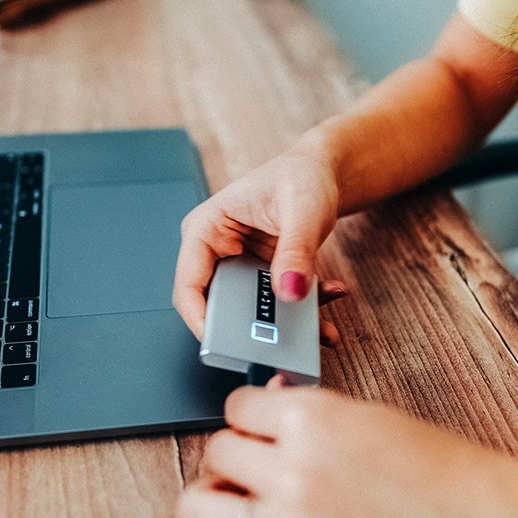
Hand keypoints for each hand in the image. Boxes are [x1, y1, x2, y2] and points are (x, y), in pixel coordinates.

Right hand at [173, 133, 339, 339]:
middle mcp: (217, 252)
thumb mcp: (301, 210)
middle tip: (280, 343)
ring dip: (286, 324)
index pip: (189, 285)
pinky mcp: (264, 278)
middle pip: (220, 306)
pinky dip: (303, 310)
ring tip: (319, 327)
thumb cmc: (301, 177)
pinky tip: (328, 296)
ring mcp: (241, 268)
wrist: (322, 173)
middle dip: (252, 328)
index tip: (226, 344)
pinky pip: (278, 306)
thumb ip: (296, 251)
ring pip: (253, 312)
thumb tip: (290, 291)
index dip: (202, 319)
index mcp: (206, 230)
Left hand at [178, 380, 517, 517]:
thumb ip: (308, 412)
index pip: (235, 408)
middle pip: (216, 454)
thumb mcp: (367, 416)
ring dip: (212, 504)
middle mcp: (293, 472)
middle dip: (231, 457)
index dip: (245, 417)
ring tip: (236, 506)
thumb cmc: (437, 469)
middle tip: (247, 466)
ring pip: (198, 511)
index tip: (253, 428)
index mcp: (311, 420)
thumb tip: (269, 403)